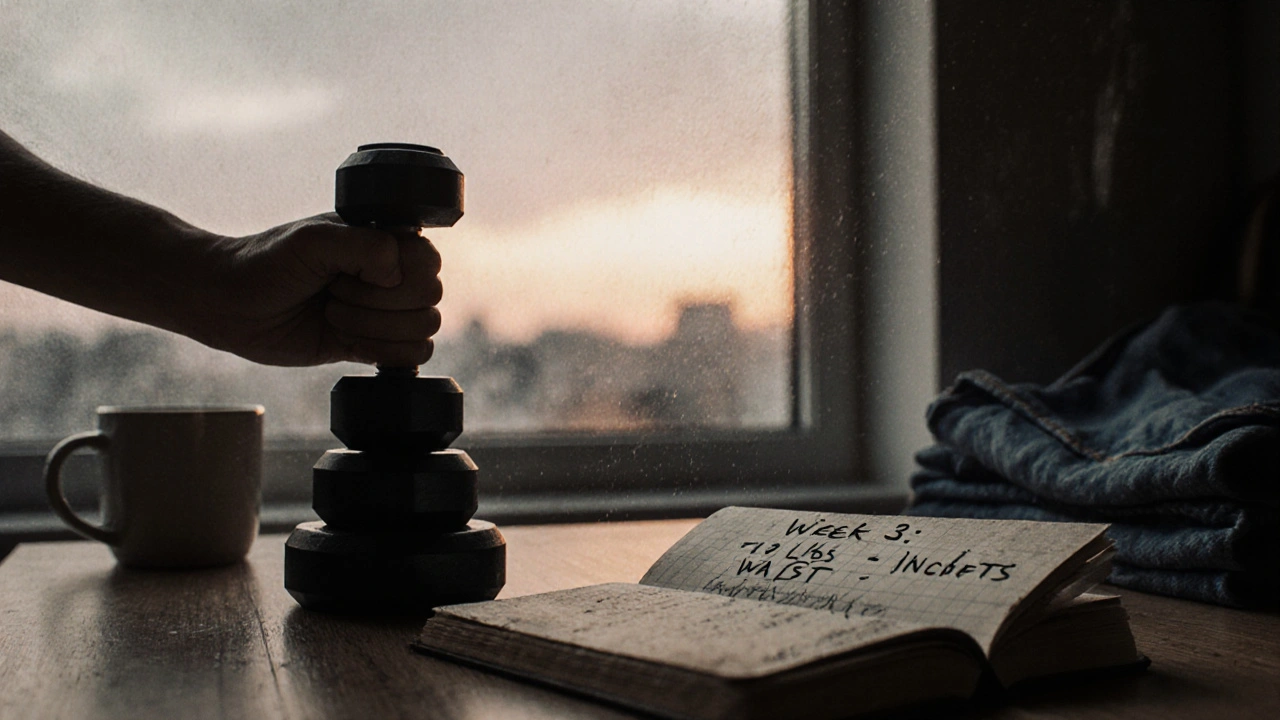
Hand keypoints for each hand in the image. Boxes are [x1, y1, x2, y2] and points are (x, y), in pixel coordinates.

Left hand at [202, 214, 442, 366]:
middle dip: (376, 303)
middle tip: (333, 293)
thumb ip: (364, 246)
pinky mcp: (371, 343)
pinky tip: (346, 339)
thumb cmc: (266, 262)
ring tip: (332, 313)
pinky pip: (411, 356)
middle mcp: (390, 273)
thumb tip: (399, 273)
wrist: (231, 304)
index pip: (428, 261)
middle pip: (429, 297)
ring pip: (423, 329)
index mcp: (383, 239)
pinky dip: (381, 351)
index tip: (353, 274)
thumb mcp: (313, 240)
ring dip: (372, 327)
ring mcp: (383, 310)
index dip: (396, 275)